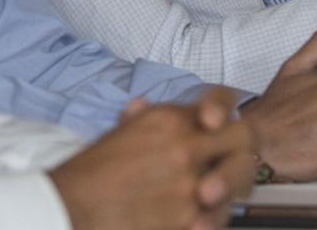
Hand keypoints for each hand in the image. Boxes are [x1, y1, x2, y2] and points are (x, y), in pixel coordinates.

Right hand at [50, 87, 254, 229]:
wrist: (71, 208)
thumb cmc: (91, 173)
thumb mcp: (118, 133)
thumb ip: (141, 119)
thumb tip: (142, 106)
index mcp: (170, 119)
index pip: (223, 100)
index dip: (228, 111)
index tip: (215, 126)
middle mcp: (187, 146)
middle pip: (245, 141)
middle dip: (240, 156)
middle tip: (225, 171)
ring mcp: (191, 185)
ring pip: (236, 186)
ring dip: (223, 196)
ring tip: (201, 202)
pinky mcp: (190, 221)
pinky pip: (217, 220)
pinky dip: (207, 222)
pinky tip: (190, 221)